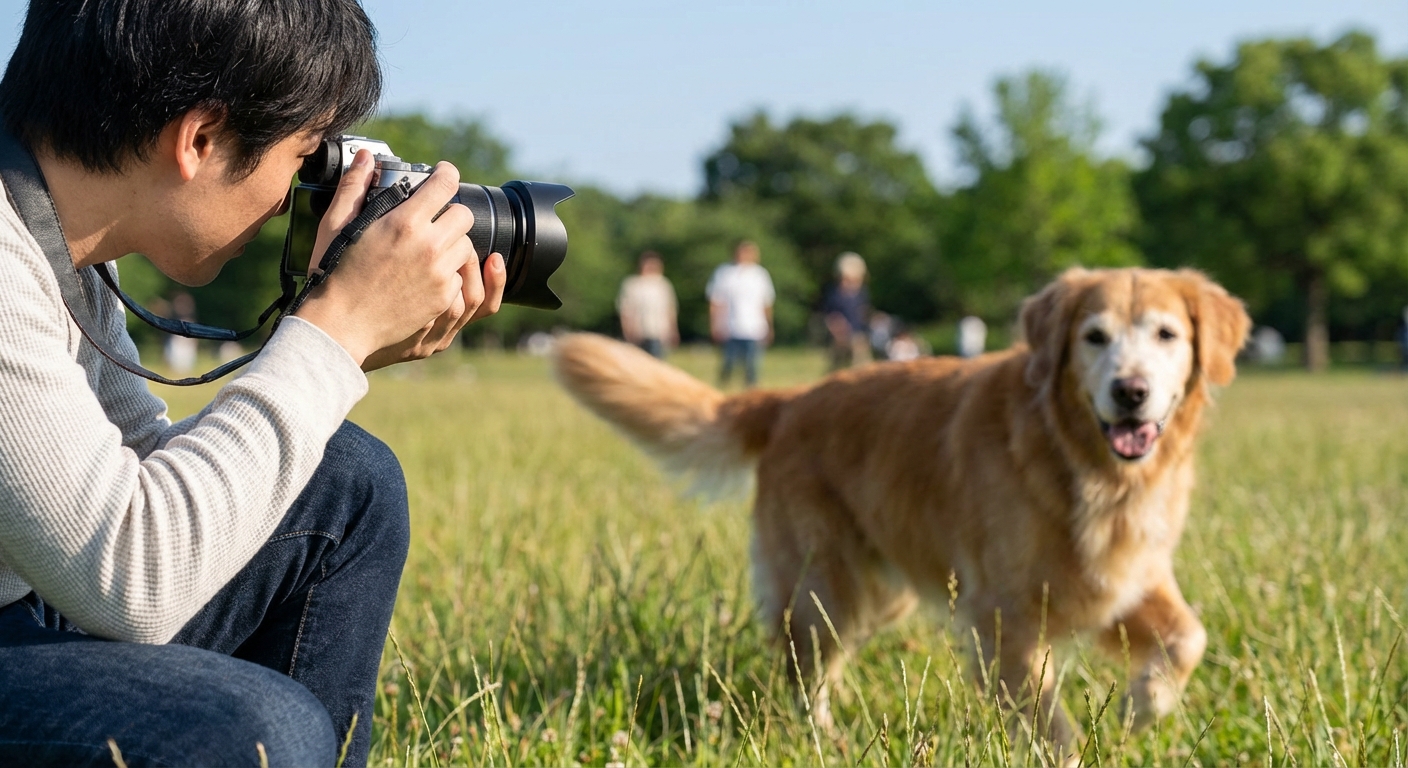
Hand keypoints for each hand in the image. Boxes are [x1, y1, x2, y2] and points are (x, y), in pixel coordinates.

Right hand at [293, 151, 503, 366]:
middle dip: (451, 213)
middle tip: (434, 219)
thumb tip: (366, 158)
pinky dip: (449, 274)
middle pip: (464, 215)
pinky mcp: (444, 298)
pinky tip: (426, 275)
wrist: (341, 325)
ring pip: (467, 246)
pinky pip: (460, 277)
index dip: (446, 174)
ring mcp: (439, 274)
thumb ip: (354, 187)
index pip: (445, 184)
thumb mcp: (336, 225)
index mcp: (404, 223)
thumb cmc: (334, 273)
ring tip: (429, 249)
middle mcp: (429, 246)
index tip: (443, 174)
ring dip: (453, 244)